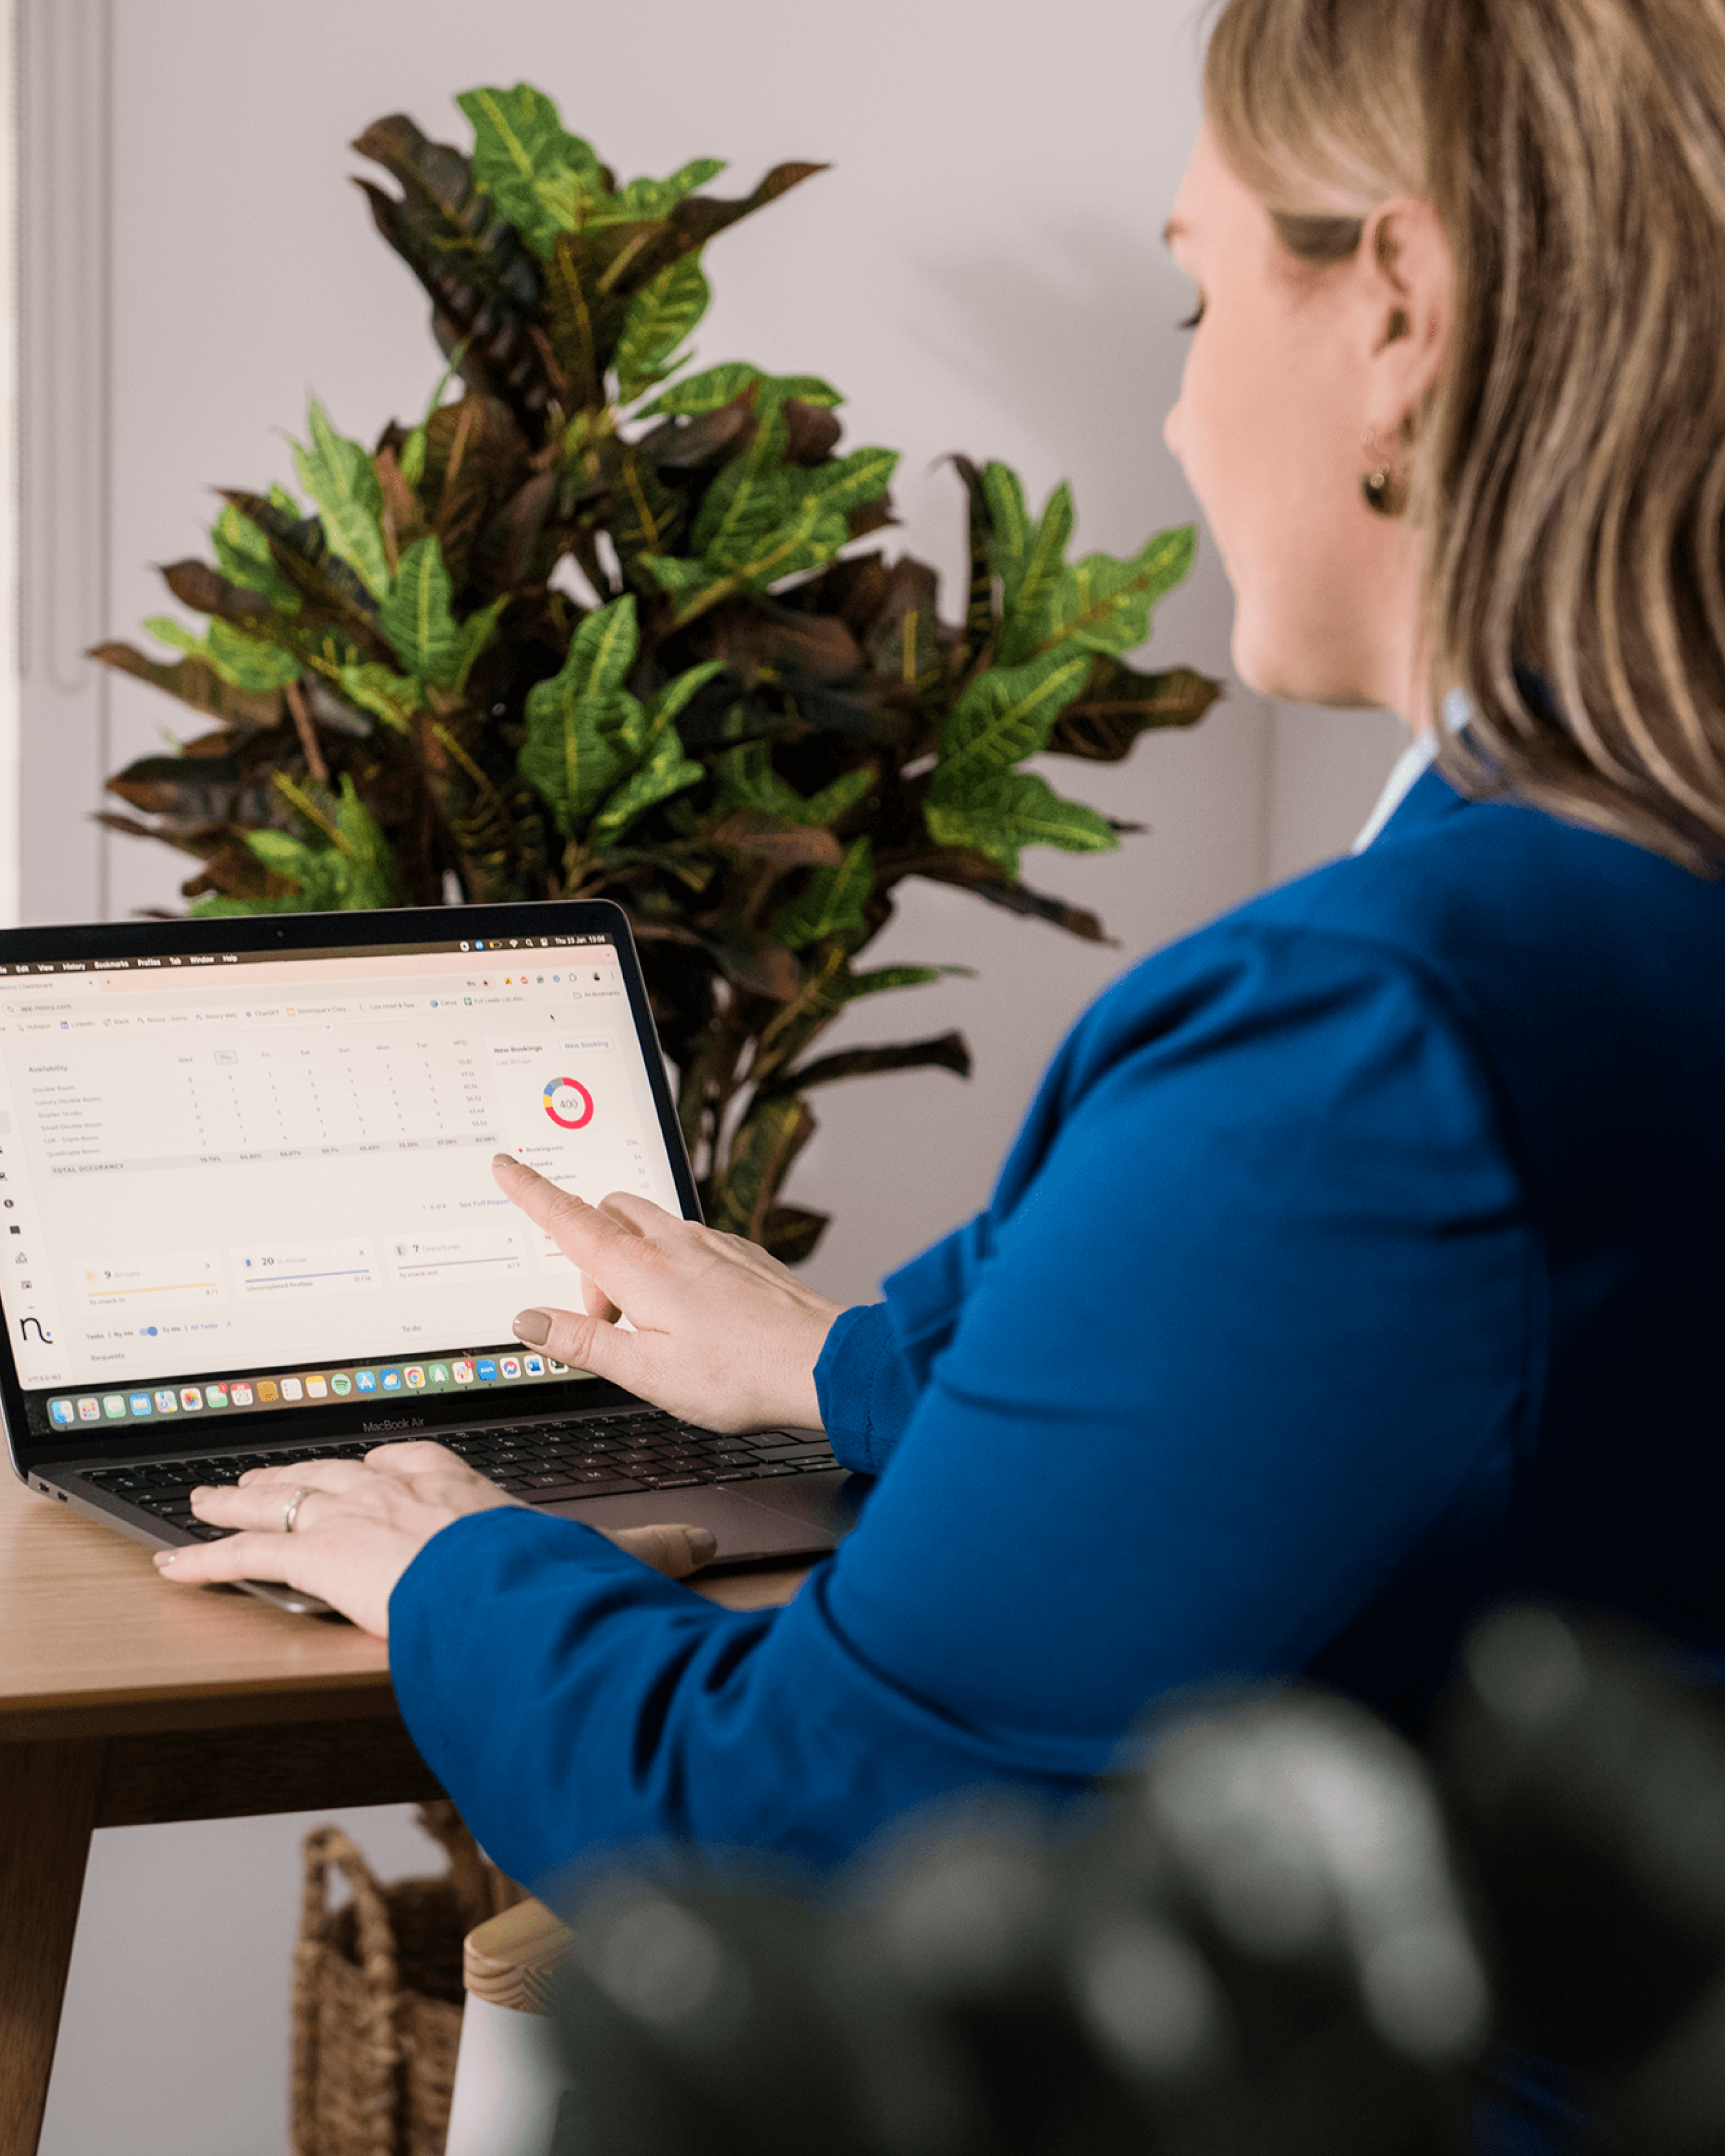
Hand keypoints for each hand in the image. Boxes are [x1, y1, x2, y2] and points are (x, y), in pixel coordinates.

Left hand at [152, 1440, 718, 1635]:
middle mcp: (397, 1487)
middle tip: (260, 1472)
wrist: (501, 1585)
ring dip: (239, 1501)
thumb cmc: (547, 1573)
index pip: (409, 1459)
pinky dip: (205, 1560)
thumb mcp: (604, 1557)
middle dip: (295, 1472)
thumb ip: (649, 1548)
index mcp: (458, 1484)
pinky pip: (247, 1555)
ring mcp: (351, 1515)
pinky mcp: (315, 1555)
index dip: (385, 1464)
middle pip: (334, 1470)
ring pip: (281, 1498)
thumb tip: (704, 1540)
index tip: (371, 1464)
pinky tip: (171, 1565)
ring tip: (205, 1499)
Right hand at [492, 1155, 841, 1431]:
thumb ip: (584, 1342)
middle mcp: (675, 1243)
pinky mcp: (741, 1253)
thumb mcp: (645, 1373)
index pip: (568, 1218)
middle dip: (588, 1254)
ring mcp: (712, 1243)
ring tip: (652, 1327)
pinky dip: (673, 1267)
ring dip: (632, 1263)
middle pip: (608, 1215)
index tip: (506, 1166)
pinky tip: (696, 1314)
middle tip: (604, 1321)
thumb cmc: (740, 1374)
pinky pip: (690, 1242)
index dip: (530, 1191)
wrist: (824, 1362)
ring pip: (650, 1226)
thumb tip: (528, 1321)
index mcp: (640, 1270)